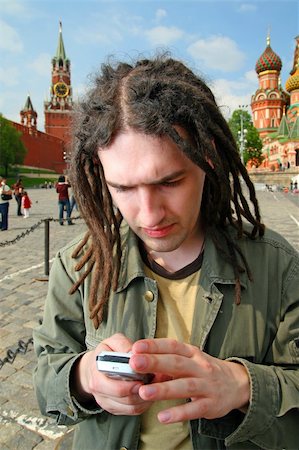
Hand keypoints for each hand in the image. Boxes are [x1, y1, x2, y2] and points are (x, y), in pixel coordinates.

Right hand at [72, 333, 152, 415]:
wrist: (94, 367)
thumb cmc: (106, 353)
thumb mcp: (112, 342)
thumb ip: (123, 345)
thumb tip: (134, 353)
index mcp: (97, 375)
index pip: (116, 386)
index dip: (133, 383)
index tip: (146, 375)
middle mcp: (99, 392)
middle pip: (125, 398)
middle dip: (142, 390)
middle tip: (154, 380)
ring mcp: (107, 402)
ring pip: (131, 407)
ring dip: (146, 397)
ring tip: (156, 385)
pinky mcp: (115, 409)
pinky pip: (133, 411)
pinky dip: (145, 403)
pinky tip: (151, 392)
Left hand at [130, 338, 249, 423]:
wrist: (236, 384)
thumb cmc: (204, 369)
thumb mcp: (190, 359)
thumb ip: (168, 359)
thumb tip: (140, 358)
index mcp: (192, 353)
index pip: (172, 346)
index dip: (155, 345)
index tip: (136, 347)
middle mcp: (200, 366)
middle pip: (176, 363)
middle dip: (154, 363)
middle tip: (134, 363)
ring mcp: (207, 385)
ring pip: (184, 386)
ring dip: (163, 389)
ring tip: (143, 392)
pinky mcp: (211, 405)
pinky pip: (194, 409)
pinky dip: (178, 413)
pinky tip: (162, 416)